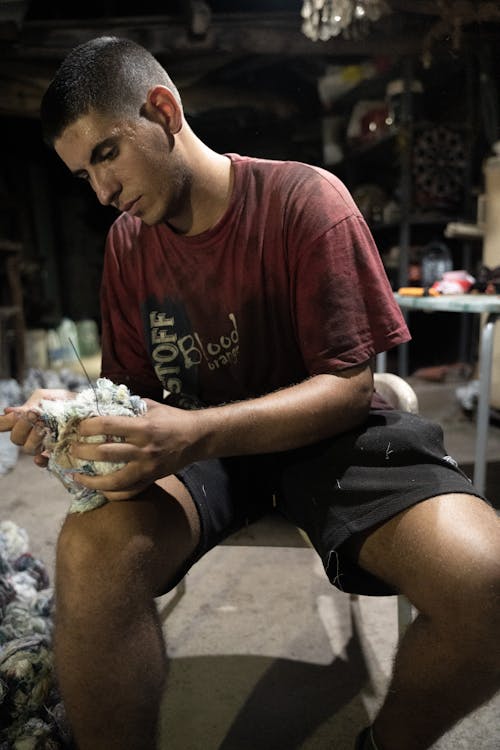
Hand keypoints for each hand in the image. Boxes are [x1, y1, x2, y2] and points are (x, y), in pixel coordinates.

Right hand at [0, 389, 74, 466]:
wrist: (90, 411)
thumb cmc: (68, 402)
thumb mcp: (50, 397)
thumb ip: (31, 403)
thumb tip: (8, 411)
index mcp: (26, 419)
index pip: (4, 424)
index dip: (3, 423)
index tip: (15, 417)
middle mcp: (31, 434)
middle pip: (16, 438)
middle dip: (23, 428)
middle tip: (36, 418)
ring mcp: (42, 445)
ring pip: (28, 449)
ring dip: (34, 439)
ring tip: (46, 429)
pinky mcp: (55, 455)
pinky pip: (42, 462)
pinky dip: (40, 460)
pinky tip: (43, 455)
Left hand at [70, 399, 200, 500]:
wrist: (197, 438)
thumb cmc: (172, 418)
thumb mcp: (151, 406)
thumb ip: (127, 407)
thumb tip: (100, 405)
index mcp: (143, 427)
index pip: (107, 425)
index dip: (87, 427)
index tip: (79, 428)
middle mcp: (144, 449)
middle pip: (105, 453)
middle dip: (82, 452)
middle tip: (72, 450)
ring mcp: (147, 467)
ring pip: (114, 480)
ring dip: (91, 480)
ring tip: (77, 475)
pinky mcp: (151, 478)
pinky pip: (128, 492)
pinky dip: (111, 493)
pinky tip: (99, 489)